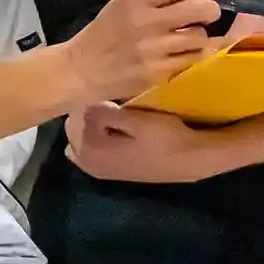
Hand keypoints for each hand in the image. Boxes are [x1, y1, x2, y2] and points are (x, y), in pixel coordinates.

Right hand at [65, 0, 220, 104]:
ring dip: (199, 36)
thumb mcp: (122, 4)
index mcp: (136, 1)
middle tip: (206, 14)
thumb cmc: (104, 34)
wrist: (82, 70)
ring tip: (189, 38)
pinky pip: (191, 61)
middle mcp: (147, 23)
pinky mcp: (159, 74)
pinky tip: (183, 55)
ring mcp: (155, 51)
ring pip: (200, 37)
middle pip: (200, 9)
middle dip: (210, 10)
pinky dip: (191, 56)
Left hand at [65, 102, 217, 183]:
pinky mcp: (108, 171)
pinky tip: (114, 129)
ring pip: (78, 139)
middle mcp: (86, 163)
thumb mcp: (136, 119)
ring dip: (90, 125)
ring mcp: (96, 170)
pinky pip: (87, 150)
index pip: (73, 113)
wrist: (191, 161)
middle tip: (110, 100)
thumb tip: (83, 104)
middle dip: (86, 112)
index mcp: (89, 149)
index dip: (90, 98)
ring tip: (112, 113)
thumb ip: (104, 113)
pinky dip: (95, 138)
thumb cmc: (165, 136)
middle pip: (72, 126)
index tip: (108, 92)